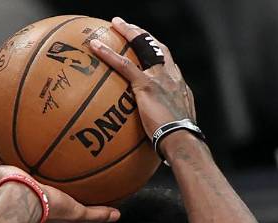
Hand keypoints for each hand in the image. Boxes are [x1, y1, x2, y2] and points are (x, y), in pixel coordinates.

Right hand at [0, 144, 119, 222]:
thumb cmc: (48, 208)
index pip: (39, 203)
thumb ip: (96, 213)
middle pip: (17, 185)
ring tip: (1, 150)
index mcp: (33, 210)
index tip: (51, 187)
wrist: (21, 201)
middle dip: (20, 178)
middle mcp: (14, 198)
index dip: (45, 196)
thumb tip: (118, 214)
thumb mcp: (77, 212)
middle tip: (27, 165)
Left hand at [89, 17, 195, 141]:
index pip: (168, 64)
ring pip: (144, 46)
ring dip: (130, 32)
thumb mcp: (175, 130)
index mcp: (179, 87)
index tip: (149, 48)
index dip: (158, 54)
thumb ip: (165, 125)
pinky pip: (124, 64)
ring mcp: (160, 78)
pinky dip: (108, 53)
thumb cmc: (179, 142)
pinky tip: (95, 46)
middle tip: (130, 28)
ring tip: (115, 24)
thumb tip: (155, 139)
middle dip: (145, 35)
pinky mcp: (146, 85)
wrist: (182, 139)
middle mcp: (172, 77)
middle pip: (159, 47)